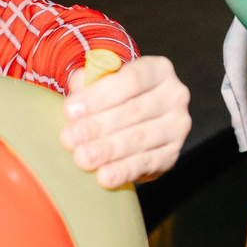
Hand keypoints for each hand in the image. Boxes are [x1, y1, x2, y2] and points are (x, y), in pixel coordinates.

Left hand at [64, 54, 191, 187]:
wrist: (133, 123)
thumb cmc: (115, 97)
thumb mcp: (102, 82)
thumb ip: (89, 80)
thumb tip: (78, 81)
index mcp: (159, 70)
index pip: (131, 79)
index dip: (99, 96)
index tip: (70, 110)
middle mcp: (174, 96)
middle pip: (134, 111)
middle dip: (98, 125)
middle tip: (70, 137)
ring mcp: (177, 127)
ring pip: (140, 138)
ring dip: (108, 150)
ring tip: (83, 157)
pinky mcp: (172, 154)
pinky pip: (148, 163)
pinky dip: (125, 171)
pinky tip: (105, 176)